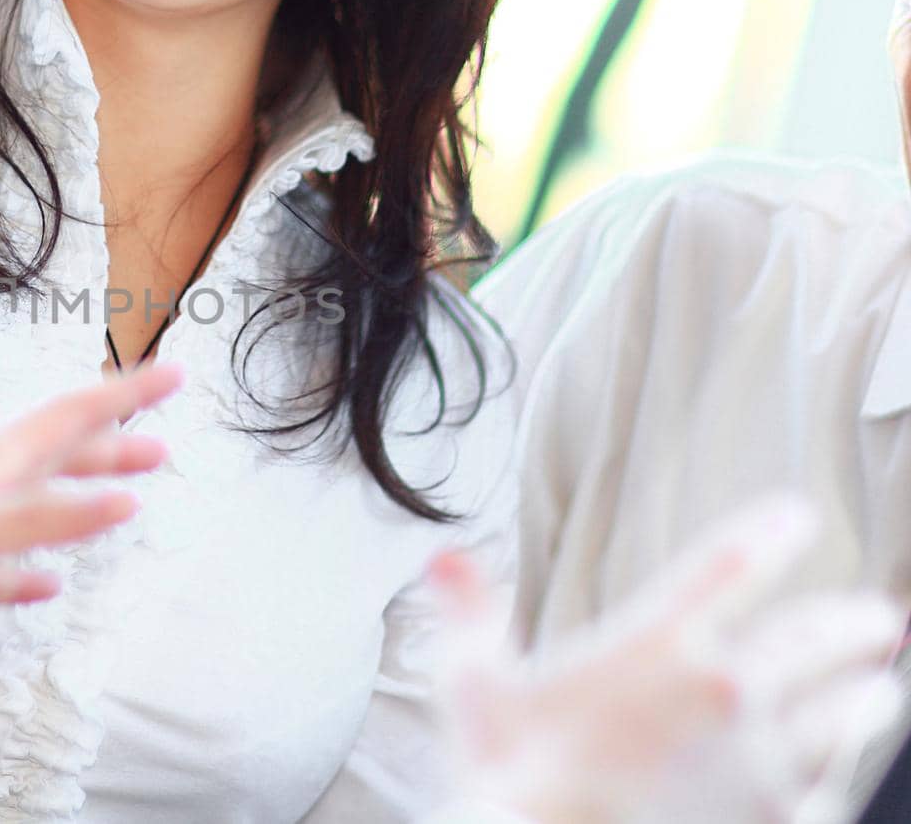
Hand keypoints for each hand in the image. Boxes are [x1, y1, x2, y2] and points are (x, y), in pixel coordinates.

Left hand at [0, 361, 182, 666]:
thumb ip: (34, 521)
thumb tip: (121, 501)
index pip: (64, 419)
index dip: (121, 395)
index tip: (172, 373)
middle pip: (52, 455)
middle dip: (109, 446)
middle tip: (163, 443)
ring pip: (28, 507)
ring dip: (78, 499)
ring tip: (125, 499)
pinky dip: (27, 570)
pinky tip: (45, 585)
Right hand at [430, 493, 906, 823]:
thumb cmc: (506, 780)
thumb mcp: (471, 687)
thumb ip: (468, 616)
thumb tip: (446, 558)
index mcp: (656, 644)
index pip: (732, 564)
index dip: (771, 534)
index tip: (797, 519)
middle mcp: (723, 692)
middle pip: (814, 639)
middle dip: (850, 623)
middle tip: (878, 616)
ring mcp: (759, 763)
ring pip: (843, 715)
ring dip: (866, 695)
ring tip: (880, 688)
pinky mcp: (773, 822)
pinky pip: (829, 785)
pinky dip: (842, 766)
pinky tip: (843, 765)